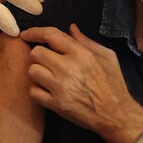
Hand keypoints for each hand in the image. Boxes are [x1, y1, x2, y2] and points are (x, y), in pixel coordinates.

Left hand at [20, 24, 142, 142]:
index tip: (26, 34)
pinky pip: (33, 92)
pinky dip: (38, 91)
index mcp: (81, 54)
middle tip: (48, 61)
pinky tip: (48, 91)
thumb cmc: (113, 84)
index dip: (35, 32)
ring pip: (32, 71)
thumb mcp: (107, 56)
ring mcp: (61, 87)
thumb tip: (71, 28)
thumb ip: (86, 41)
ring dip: (38, 72)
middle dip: (39, 55)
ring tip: (49, 76)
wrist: (116, 115)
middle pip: (36, 53)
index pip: (51, 35)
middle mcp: (68, 68)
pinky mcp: (56, 104)